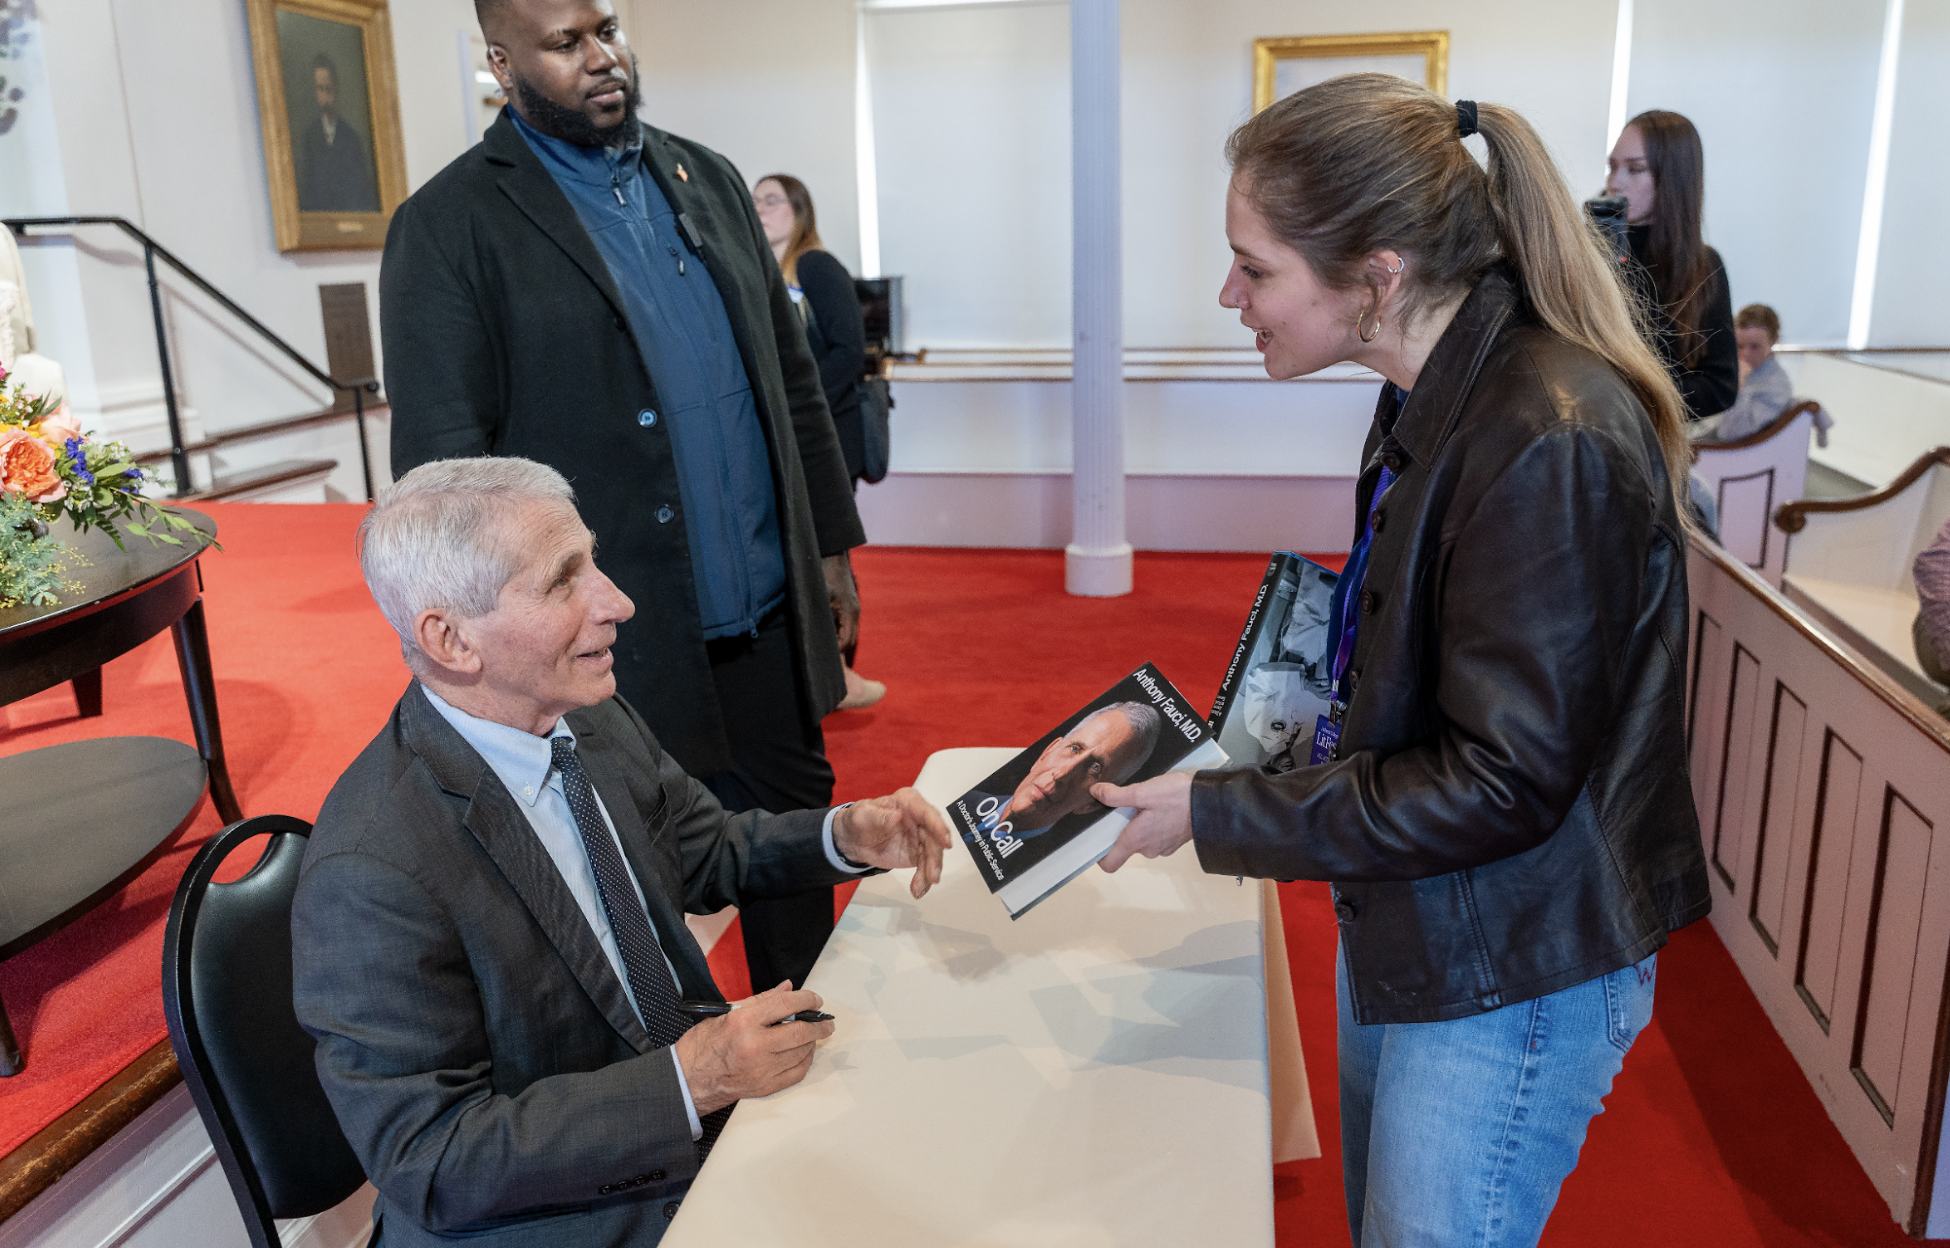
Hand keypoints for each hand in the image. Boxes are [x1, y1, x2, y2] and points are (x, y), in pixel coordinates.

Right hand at [673, 981, 835, 1115]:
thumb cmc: (702, 1047)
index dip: (807, 999)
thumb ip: (762, 1000)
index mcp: (743, 1022)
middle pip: (801, 1031)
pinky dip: (805, 1060)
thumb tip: (787, 989)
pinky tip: (803, 1052)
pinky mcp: (765, 1087)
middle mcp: (755, 1046)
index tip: (814, 999)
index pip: (786, 1005)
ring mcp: (762, 1069)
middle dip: (819, 1023)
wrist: (687, 1080)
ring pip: (802, 1052)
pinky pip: (797, 1072)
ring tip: (811, 1034)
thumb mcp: (727, 1013)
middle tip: (825, 1020)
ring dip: (812, 1041)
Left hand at [823, 552, 859, 655]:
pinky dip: (838, 632)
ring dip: (839, 641)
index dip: (835, 652)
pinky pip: (846, 624)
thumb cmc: (824, 573)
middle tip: (824, 660)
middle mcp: (854, 612)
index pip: (846, 641)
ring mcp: (853, 608)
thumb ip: (820, 617)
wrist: (832, 555)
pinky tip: (828, 635)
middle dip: (838, 650)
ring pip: (849, 633)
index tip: (823, 659)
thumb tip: (814, 635)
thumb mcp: (819, 596)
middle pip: (850, 640)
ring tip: (825, 651)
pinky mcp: (848, 604)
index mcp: (849, 612)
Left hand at [832, 788, 952, 897]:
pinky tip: (918, 889)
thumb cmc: (860, 820)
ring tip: (920, 887)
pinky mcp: (918, 854)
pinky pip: (925, 867)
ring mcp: (920, 837)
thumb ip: (879, 816)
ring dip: (929, 872)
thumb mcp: (863, 815)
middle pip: (934, 837)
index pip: (927, 813)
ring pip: (932, 855)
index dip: (938, 827)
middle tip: (932, 875)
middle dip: (934, 858)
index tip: (945, 842)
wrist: (854, 840)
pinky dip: (923, 880)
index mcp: (909, 802)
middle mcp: (919, 819)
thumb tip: (896, 817)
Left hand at [1092, 771, 1194, 872]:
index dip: (1099, 855)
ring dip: (1139, 825)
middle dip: (1122, 827)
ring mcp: (1162, 848)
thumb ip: (1116, 795)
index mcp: (1136, 840)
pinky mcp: (1173, 842)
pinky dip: (1153, 825)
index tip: (1096, 839)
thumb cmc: (1179, 799)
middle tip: (1126, 807)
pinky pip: (1155, 836)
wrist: (1210, 804)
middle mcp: (1147, 849)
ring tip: (1146, 805)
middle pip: (1124, 846)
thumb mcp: (1143, 791)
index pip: (1109, 863)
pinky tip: (1160, 809)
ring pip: (1141, 840)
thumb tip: (1097, 793)